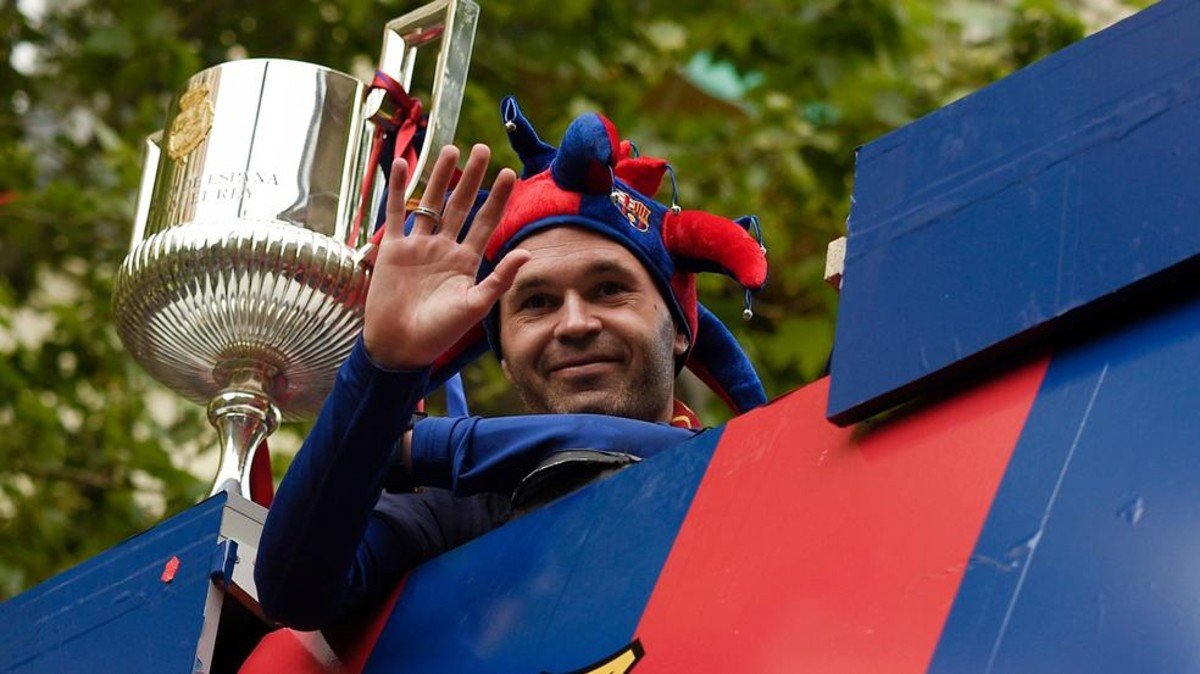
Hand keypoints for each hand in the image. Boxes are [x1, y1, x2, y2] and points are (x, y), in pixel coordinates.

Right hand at [362, 144, 529, 369]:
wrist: (401, 346)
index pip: (486, 222)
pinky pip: (395, 213)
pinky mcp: (393, 249)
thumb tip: (527, 253)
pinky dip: (396, 189)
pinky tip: (398, 164)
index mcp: (466, 260)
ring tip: (450, 149)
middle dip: (471, 178)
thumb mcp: (475, 305)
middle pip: (460, 205)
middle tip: (483, 148)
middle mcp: (444, 248)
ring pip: (430, 203)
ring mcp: (418, 246)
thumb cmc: (440, 331)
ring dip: (439, 177)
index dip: (497, 198)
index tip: (509, 173)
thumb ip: (499, 278)